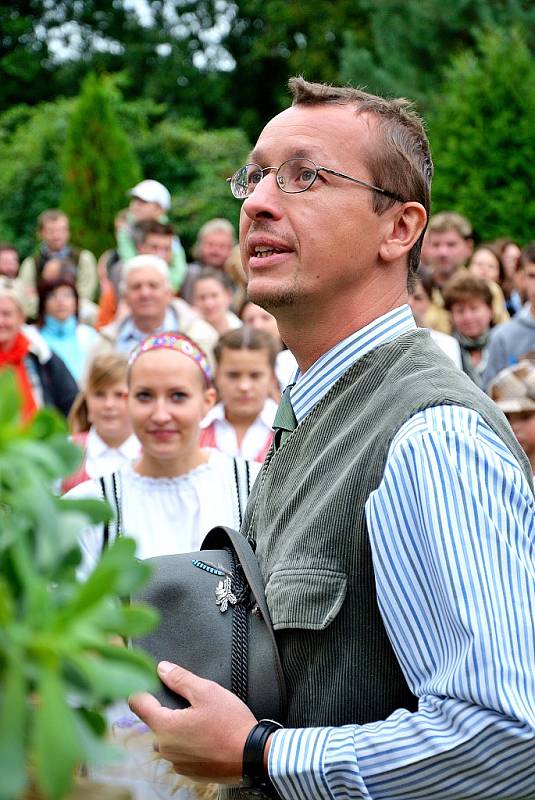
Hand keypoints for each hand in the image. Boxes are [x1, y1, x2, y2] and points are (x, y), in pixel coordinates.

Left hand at [129, 661, 257, 783]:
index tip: (150, 685)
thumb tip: (162, 669)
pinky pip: (181, 752)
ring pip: (168, 739)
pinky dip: (189, 744)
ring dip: (178, 729)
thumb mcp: (206, 691)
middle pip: (154, 722)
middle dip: (167, 711)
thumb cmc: (231, 724)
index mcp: (165, 727)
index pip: (137, 704)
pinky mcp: (189, 772)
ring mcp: (177, 762)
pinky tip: (206, 737)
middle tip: (189, 703)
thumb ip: (180, 679)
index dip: (142, 690)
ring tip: (201, 721)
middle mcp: (165, 748)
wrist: (252, 755)